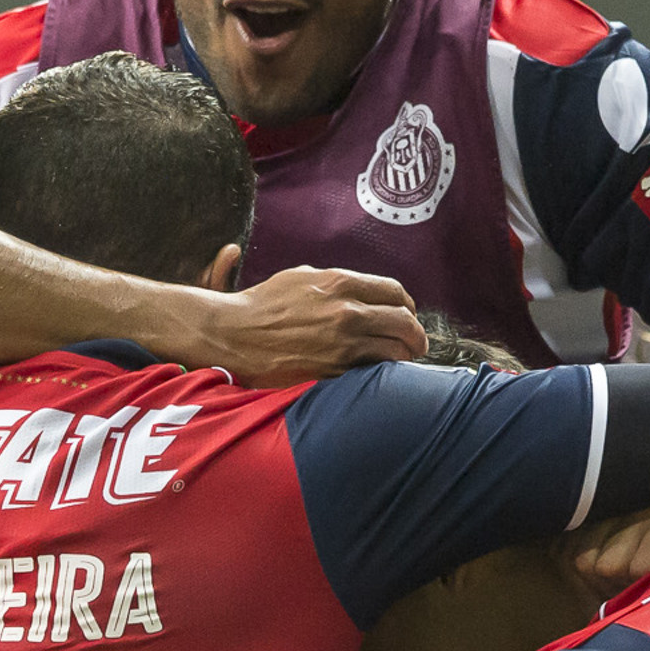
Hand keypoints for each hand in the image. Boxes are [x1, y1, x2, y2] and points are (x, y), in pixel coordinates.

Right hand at [183, 266, 424, 382]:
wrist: (233, 335)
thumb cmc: (262, 305)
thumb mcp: (301, 278)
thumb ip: (337, 283)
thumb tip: (362, 292)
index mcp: (340, 283)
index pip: (394, 292)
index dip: (407, 306)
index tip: (408, 315)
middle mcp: (346, 312)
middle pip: (404, 323)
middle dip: (415, 335)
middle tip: (416, 343)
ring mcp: (342, 343)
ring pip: (394, 351)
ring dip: (404, 356)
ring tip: (403, 360)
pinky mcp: (333, 370)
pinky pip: (372, 371)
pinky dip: (382, 372)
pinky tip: (379, 373)